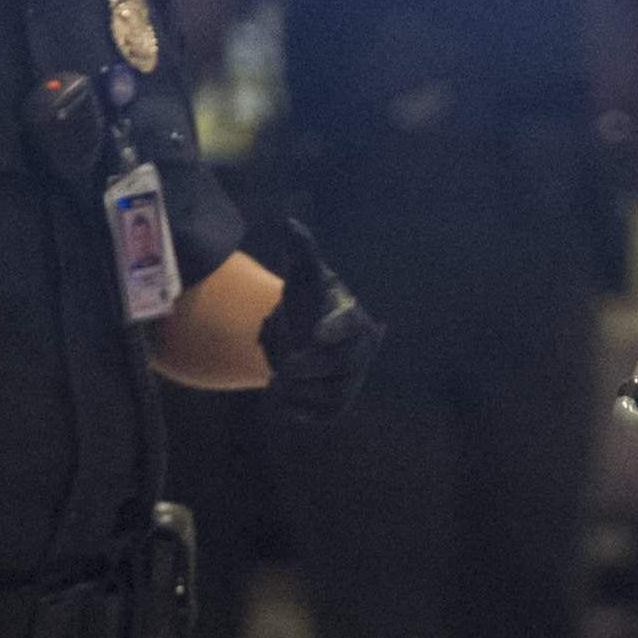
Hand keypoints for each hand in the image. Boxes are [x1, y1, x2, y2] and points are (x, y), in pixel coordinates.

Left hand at [257, 217, 381, 426]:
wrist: (307, 333)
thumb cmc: (309, 299)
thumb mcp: (304, 274)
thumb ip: (301, 250)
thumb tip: (289, 223)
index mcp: (354, 318)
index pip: (350, 325)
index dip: (335, 329)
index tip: (314, 334)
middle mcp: (361, 351)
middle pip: (344, 366)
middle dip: (313, 367)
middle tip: (285, 365)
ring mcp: (353, 379)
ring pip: (334, 394)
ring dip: (303, 390)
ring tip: (276, 379)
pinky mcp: (339, 402)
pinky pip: (326, 414)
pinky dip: (303, 412)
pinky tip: (279, 400)